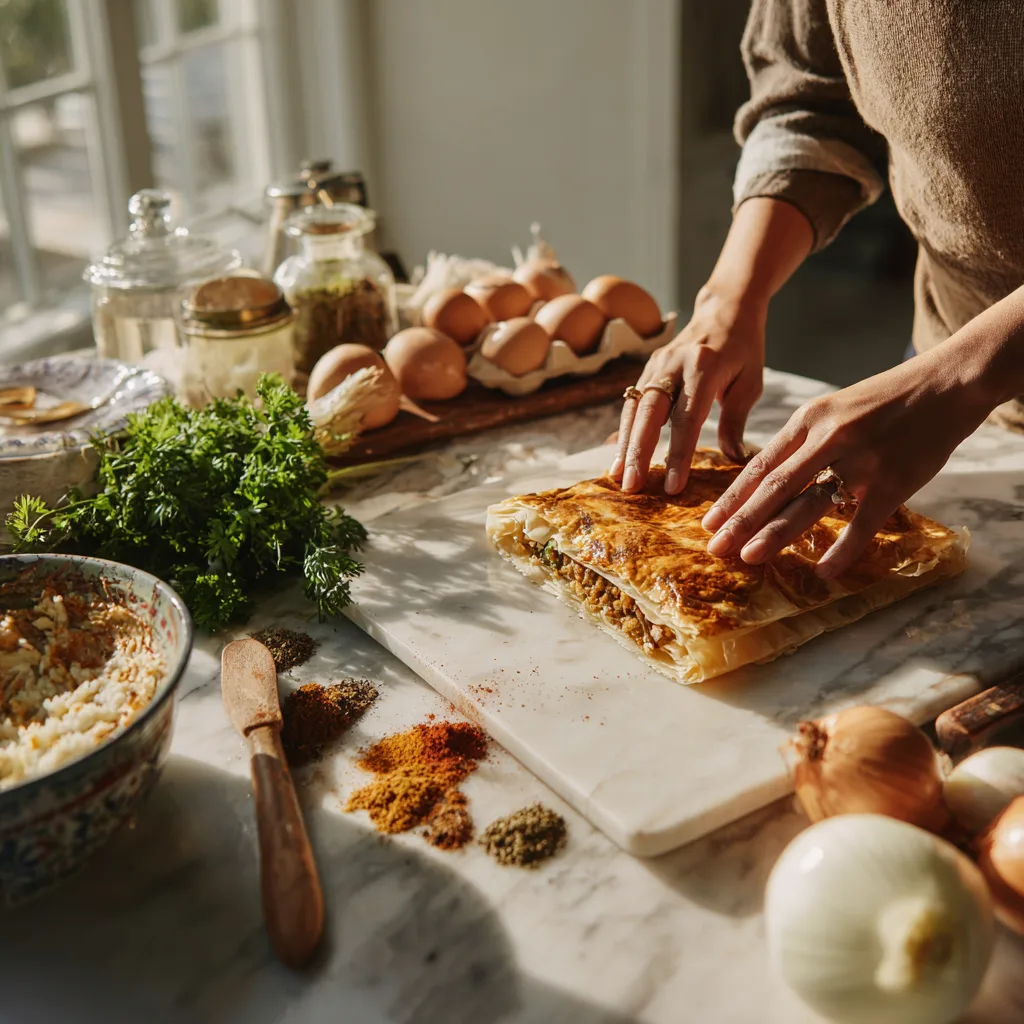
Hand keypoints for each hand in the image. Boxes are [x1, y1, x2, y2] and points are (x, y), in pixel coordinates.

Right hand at [610, 288, 766, 494]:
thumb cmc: (743, 348)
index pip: (687, 419)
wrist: (725, 308)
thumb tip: (733, 460)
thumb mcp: (751, 382)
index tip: (673, 487)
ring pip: (634, 409)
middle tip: (631, 486)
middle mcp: (674, 364)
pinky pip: (632, 403)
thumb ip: (736, 420)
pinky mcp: (647, 368)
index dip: (678, 455)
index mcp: (704, 367)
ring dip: (624, 444)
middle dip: (638, 452)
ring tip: (618, 476)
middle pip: (650, 414)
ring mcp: (656, 364)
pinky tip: (619, 455)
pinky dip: (624, 430)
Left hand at [701, 349, 993, 577]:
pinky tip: (825, 572)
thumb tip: (772, 479)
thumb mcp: (836, 408)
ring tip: (749, 558)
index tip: (709, 523)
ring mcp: (860, 460)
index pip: (760, 465)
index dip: (733, 497)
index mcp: (810, 420)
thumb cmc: (888, 399)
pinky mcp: (892, 481)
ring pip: (808, 503)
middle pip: (773, 487)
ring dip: (775, 534)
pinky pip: (861, 524)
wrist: (948, 382)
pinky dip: (842, 550)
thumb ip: (806, 440)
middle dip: (740, 521)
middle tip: (715, 548)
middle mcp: (828, 438)